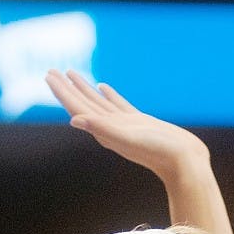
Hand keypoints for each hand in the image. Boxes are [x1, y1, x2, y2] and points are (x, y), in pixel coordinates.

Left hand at [45, 69, 211, 186]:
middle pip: (82, 103)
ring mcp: (124, 125)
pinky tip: (103, 87)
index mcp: (104, 130)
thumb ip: (101, 128)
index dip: (62, 91)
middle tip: (51, 71)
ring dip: (84, 88)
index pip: (77, 107)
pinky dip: (108, 95)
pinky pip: (118, 105)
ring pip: (98, 102)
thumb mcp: (128, 138)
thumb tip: (74, 120)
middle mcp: (110, 128)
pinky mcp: (139, 123)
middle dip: (66, 87)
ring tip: (71, 74)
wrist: (184, 163)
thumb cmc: (158, 152)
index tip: (48, 75)